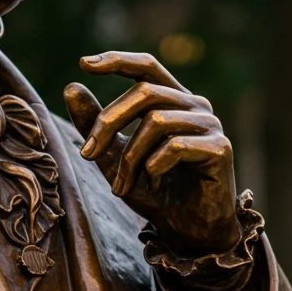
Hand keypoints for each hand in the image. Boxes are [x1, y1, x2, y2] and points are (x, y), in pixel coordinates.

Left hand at [63, 51, 240, 256]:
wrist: (187, 229)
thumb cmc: (154, 189)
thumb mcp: (115, 156)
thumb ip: (95, 125)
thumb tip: (71, 87)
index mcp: (173, 99)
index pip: (147, 66)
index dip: (118, 60)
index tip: (84, 64)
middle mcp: (195, 105)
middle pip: (145, 92)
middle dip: (108, 121)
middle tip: (87, 154)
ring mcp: (210, 124)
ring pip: (157, 120)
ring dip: (131, 157)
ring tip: (124, 184)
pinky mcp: (220, 148)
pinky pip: (176, 146)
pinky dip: (154, 168)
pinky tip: (153, 184)